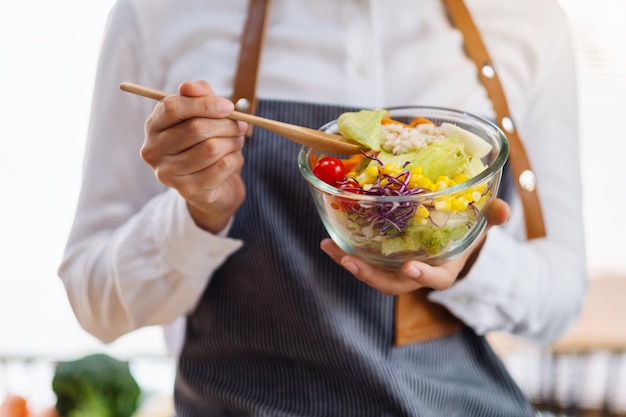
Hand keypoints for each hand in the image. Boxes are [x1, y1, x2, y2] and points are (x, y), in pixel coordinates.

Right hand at [141, 80, 247, 232]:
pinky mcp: (188, 190)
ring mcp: (168, 174)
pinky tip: (234, 159)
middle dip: (225, 125)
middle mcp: (153, 151)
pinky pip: (221, 167)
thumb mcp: (203, 115)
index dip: (204, 104)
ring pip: (211, 149)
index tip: (229, 107)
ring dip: (233, 142)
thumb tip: (189, 86)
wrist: (213, 186)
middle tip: (240, 125)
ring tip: (238, 141)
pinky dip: (235, 159)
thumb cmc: (206, 143)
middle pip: (195, 129)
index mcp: (153, 127)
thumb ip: (199, 96)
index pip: (172, 108)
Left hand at [320, 198, 509, 294]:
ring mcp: (397, 268)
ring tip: (328, 247)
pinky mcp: (383, 259)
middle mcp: (417, 273)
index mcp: (444, 269)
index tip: (410, 267)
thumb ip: (491, 217)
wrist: (451, 239)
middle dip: (370, 275)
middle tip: (349, 261)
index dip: (424, 275)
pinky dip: (345, 251)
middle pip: (393, 283)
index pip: (436, 280)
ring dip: (349, 262)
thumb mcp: (481, 224)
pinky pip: (364, 259)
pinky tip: (328, 240)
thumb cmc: (466, 232)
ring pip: (373, 273)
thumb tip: (501, 208)